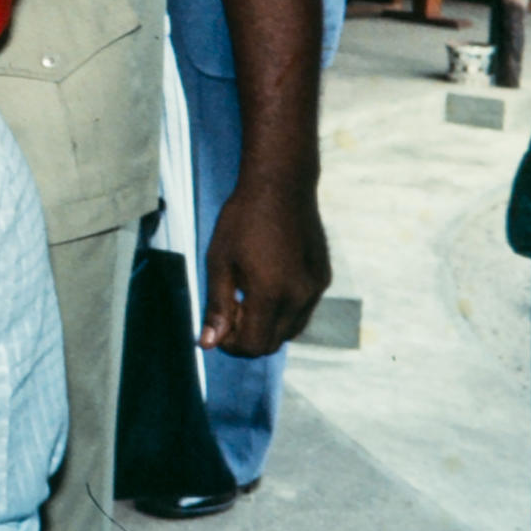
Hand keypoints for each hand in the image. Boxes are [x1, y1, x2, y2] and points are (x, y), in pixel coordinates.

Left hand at [199, 176, 330, 355]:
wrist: (281, 186)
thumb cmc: (242, 221)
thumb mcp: (219, 262)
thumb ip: (217, 307)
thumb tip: (208, 344)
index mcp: (271, 294)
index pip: (253, 345)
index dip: (230, 344)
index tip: (216, 327)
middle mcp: (299, 297)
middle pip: (273, 342)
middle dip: (246, 337)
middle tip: (228, 311)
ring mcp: (315, 289)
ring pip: (290, 330)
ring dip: (266, 326)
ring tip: (245, 296)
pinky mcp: (322, 279)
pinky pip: (303, 311)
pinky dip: (283, 311)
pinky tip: (265, 285)